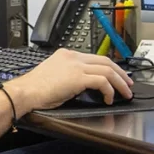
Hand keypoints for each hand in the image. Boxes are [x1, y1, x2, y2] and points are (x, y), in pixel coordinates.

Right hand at [5, 49, 133, 111]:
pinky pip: (102, 81)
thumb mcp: (53, 75)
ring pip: (108, 70)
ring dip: (120, 83)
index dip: (108, 67)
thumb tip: (81, 85)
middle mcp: (73, 57)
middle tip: (128, 83)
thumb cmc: (35, 89)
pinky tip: (108, 99)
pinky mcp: (78, 77)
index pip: (94, 57)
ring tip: (125, 93)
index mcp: (66, 55)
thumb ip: (68, 74)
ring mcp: (76, 66)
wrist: (26, 91)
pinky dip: (110, 90)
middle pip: (106, 61)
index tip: (116, 76)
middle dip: (120, 73)